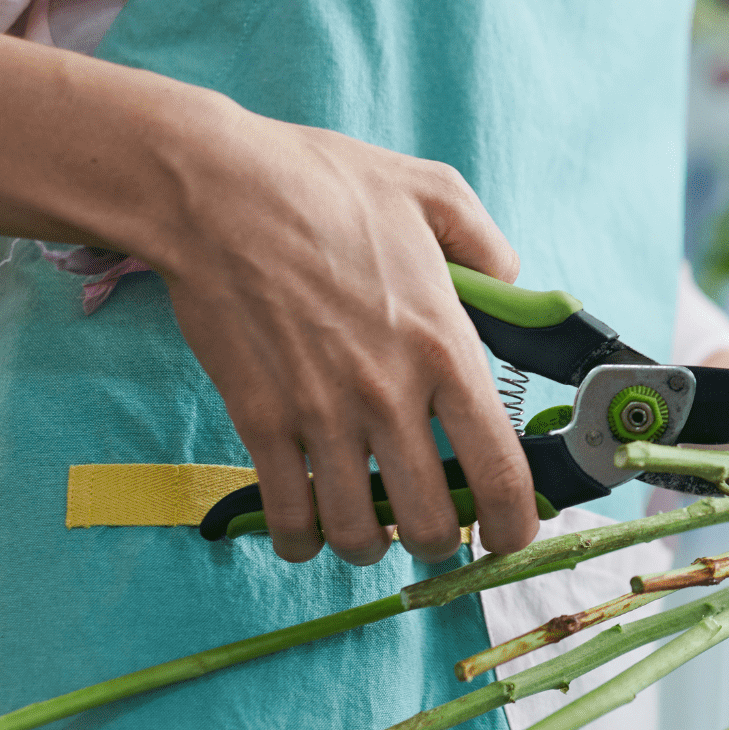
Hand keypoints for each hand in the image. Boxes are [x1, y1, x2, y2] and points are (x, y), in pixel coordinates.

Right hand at [153, 110, 537, 565]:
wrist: (215, 190)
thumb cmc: (322, 184)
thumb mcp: (433, 192)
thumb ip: (487, 246)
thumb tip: (510, 284)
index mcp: (443, 344)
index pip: (498, 468)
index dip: (513, 522)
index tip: (509, 535)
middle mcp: (389, 393)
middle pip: (430, 522)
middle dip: (439, 542)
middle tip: (431, 524)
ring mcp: (321, 414)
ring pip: (357, 534)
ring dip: (368, 545)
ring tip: (369, 526)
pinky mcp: (259, 421)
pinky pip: (287, 518)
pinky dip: (301, 540)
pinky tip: (308, 525)